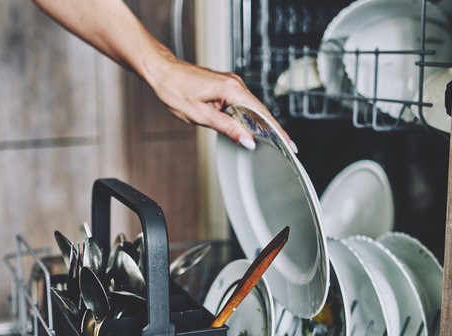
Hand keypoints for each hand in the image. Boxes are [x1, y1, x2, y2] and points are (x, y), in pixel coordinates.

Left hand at [148, 54, 296, 152]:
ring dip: (259, 124)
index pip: (261, 113)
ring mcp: (231, 83)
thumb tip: (246, 139)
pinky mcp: (226, 86)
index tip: (288, 143)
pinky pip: (243, 103)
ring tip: (271, 141)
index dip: (276, 130)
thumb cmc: (175, 89)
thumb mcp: (201, 115)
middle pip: (260, 110)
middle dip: (272, 129)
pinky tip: (250, 128)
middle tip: (286, 147)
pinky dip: (248, 117)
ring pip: (251, 108)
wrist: (162, 72)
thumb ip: (227, 128)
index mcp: (231, 88)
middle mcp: (234, 83)